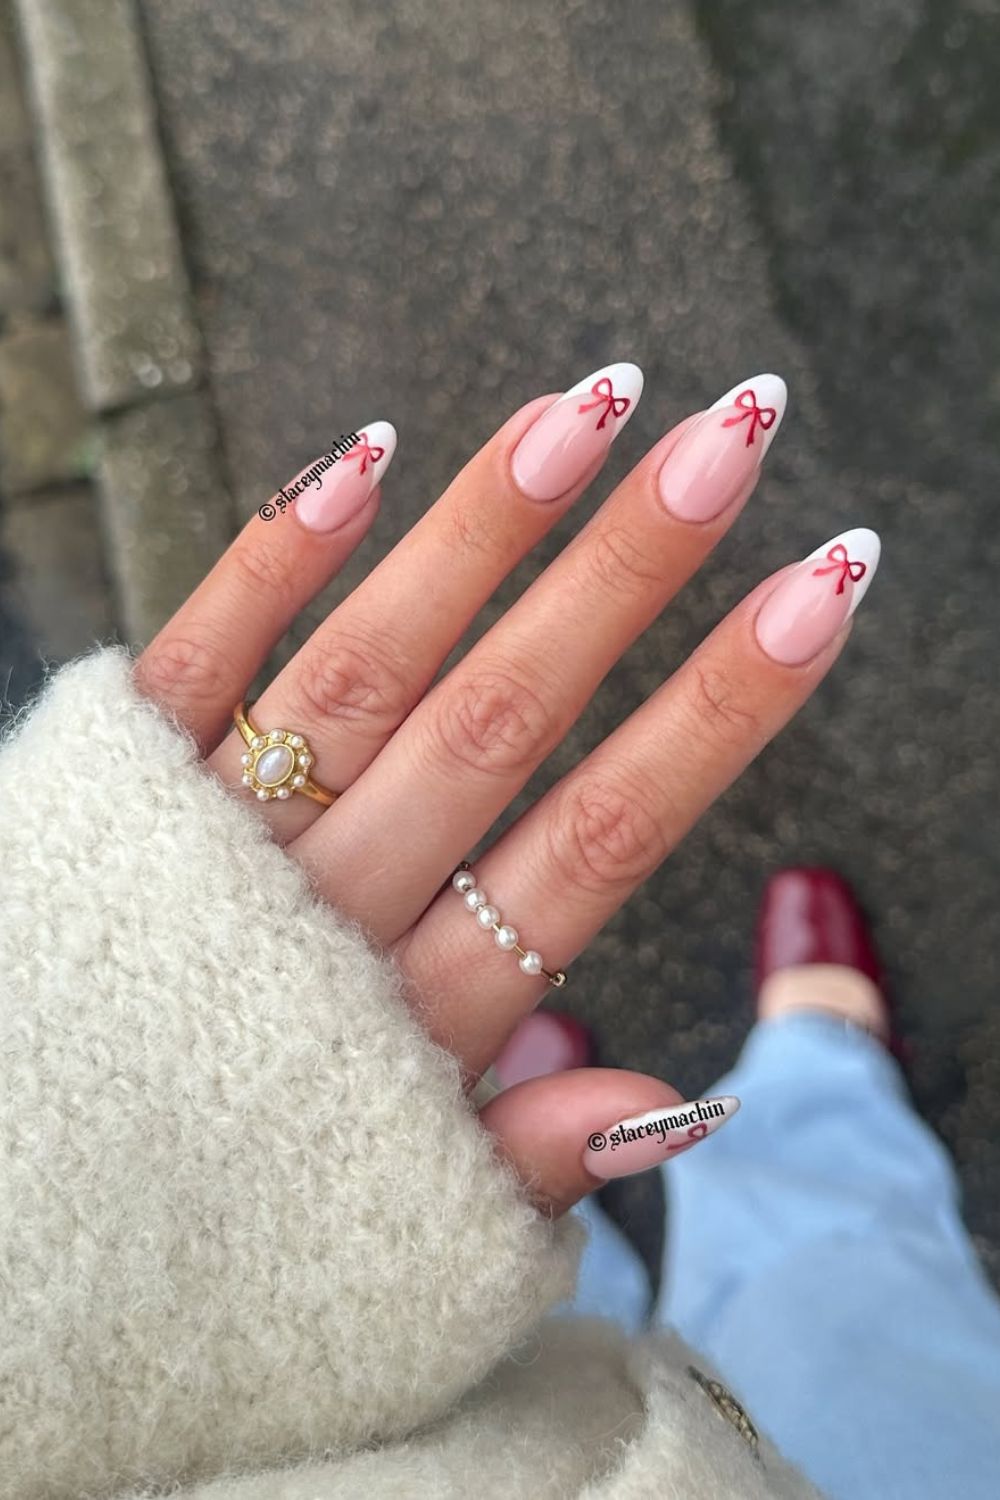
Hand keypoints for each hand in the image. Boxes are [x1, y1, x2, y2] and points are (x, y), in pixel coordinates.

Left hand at [134, 362, 878, 1213]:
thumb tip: (685, 1107)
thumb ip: (534, 1160)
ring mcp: (208, 849)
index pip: (604, 839)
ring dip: (480, 533)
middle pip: (500, 719)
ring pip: (366, 670)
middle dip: (629, 574)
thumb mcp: (408, 1232)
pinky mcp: (103, 801)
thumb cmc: (231, 1234)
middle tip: (735, 431)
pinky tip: (358, 456)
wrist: (20, 1252)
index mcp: (419, 1021)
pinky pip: (190, 667)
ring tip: (591, 407)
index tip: (820, 590)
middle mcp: (322, 915)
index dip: (719, 711)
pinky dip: (268, 563)